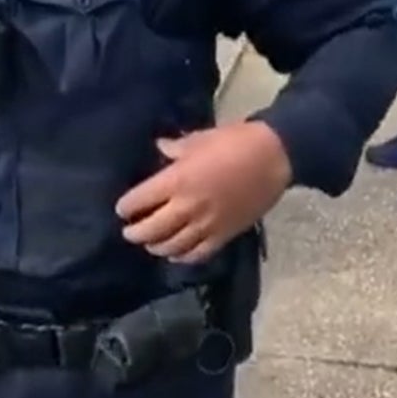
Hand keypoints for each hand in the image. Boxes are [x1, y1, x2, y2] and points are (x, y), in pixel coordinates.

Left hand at [115, 121, 291, 264]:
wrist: (274, 157)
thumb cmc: (234, 142)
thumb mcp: (198, 140)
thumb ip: (175, 148)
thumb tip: (160, 147)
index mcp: (176, 181)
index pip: (139, 201)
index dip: (127, 207)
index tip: (122, 209)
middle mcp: (187, 206)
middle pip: (151, 229)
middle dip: (135, 232)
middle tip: (129, 231)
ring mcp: (207, 224)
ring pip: (173, 245)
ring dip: (156, 247)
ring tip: (150, 244)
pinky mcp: (225, 234)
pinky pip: (200, 253)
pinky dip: (184, 257)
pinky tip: (176, 255)